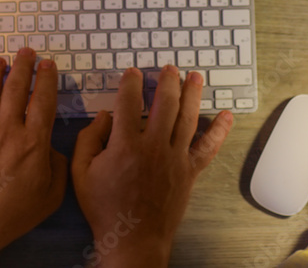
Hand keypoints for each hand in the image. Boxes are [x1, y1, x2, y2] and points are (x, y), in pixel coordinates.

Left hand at [0, 49, 67, 267]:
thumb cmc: (14, 212)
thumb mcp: (52, 194)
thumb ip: (59, 167)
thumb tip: (53, 151)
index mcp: (33, 140)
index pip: (43, 100)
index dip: (47, 79)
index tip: (48, 64)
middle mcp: (7, 129)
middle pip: (16, 88)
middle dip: (22, 66)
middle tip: (26, 51)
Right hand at [71, 66, 233, 267]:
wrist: (133, 239)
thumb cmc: (105, 208)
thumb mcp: (81, 173)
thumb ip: (88, 140)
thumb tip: (103, 117)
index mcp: (125, 145)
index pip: (129, 102)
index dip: (131, 83)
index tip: (133, 73)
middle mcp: (153, 147)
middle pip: (165, 103)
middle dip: (167, 81)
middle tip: (169, 69)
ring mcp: (175, 158)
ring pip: (188, 118)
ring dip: (193, 94)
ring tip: (196, 76)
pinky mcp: (189, 171)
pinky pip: (208, 148)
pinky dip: (219, 131)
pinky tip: (226, 115)